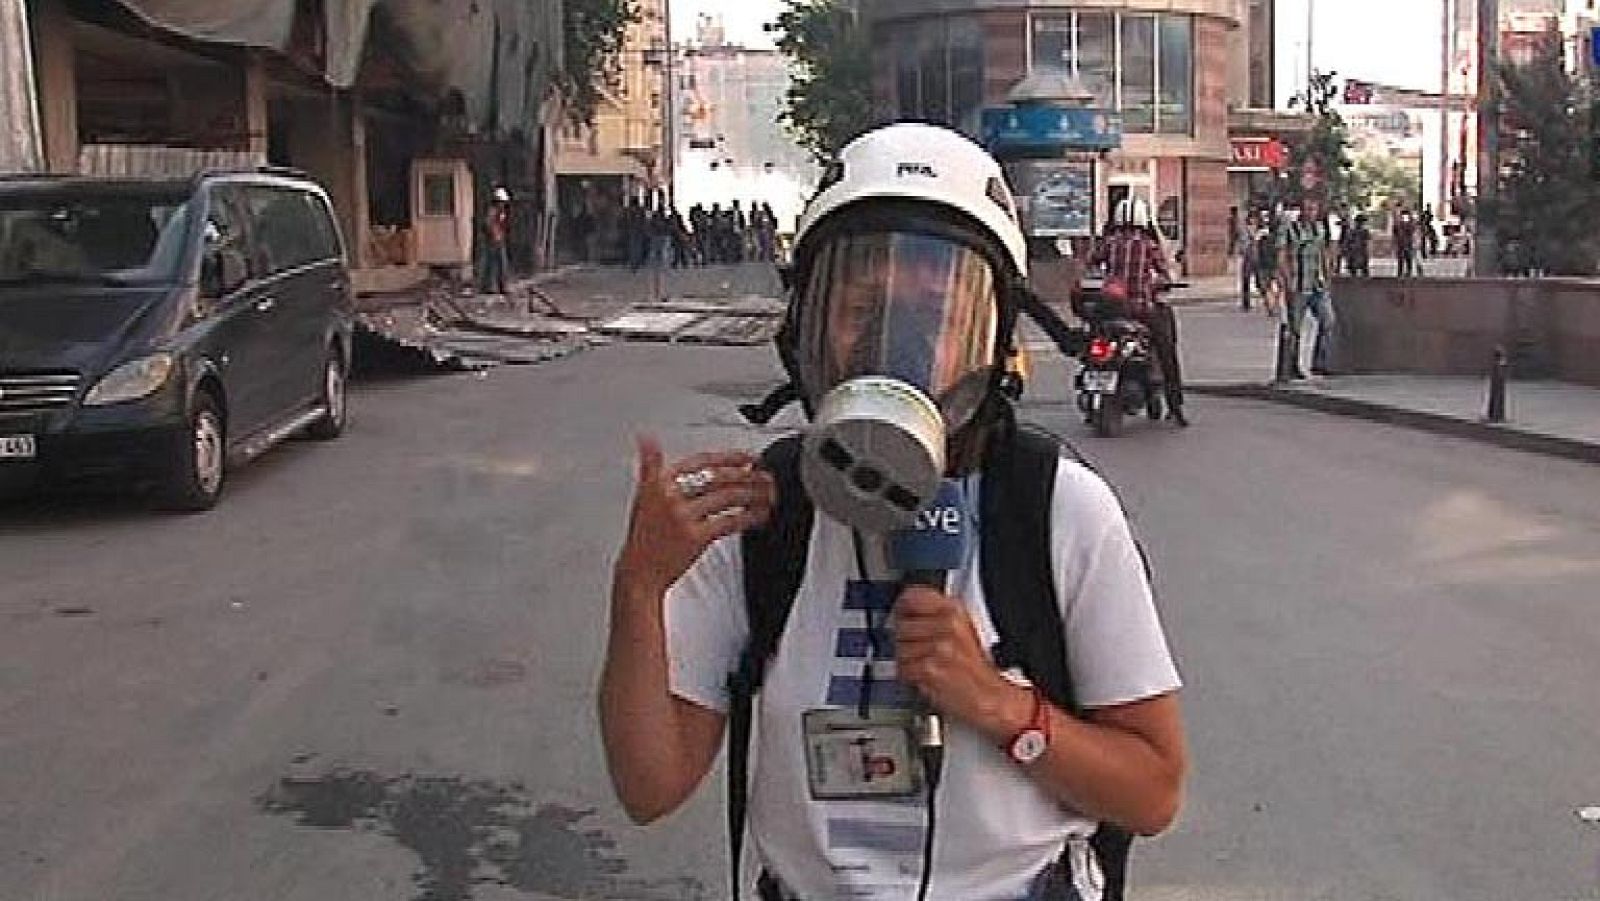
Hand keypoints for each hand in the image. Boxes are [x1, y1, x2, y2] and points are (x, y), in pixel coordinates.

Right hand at [615, 435, 775, 598]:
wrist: (639, 572)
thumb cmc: (644, 537)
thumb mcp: (642, 495)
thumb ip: (650, 466)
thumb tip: (647, 440)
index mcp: (660, 482)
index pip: (701, 461)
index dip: (729, 457)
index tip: (748, 457)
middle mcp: (672, 496)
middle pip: (719, 477)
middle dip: (748, 475)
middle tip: (766, 476)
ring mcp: (684, 517)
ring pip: (728, 497)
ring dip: (754, 494)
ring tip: (768, 494)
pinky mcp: (696, 537)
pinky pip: (730, 522)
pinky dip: (750, 517)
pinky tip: (760, 515)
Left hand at [893, 586, 1029, 742]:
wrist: (991, 699)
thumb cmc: (978, 671)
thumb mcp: (963, 630)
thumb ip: (936, 616)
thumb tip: (905, 611)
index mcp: (955, 611)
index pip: (912, 597)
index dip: (901, 607)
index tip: (899, 615)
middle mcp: (947, 625)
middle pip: (900, 625)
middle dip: (904, 640)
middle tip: (917, 650)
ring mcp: (937, 646)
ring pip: (899, 648)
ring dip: (907, 661)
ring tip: (925, 666)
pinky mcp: (928, 668)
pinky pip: (902, 669)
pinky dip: (909, 677)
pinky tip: (924, 678)